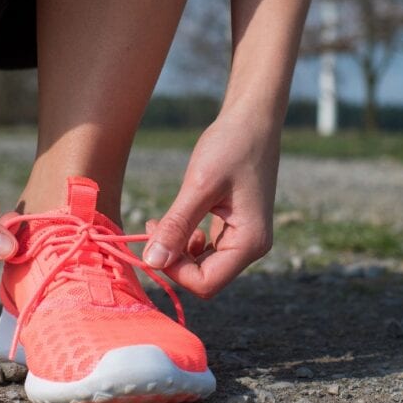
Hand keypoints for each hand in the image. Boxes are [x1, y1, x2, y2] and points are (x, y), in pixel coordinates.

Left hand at [143, 109, 279, 297]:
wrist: (252, 119)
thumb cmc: (230, 146)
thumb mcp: (198, 186)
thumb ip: (176, 226)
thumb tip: (152, 262)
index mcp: (250, 242)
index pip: (206, 283)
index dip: (174, 270)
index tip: (151, 240)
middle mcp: (251, 247)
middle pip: (205, 278)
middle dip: (173, 260)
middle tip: (151, 227)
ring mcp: (245, 238)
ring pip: (204, 266)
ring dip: (177, 252)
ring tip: (160, 223)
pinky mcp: (235, 227)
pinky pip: (207, 250)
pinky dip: (186, 242)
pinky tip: (176, 221)